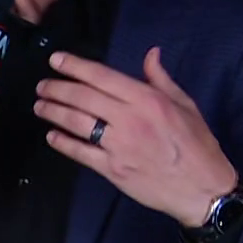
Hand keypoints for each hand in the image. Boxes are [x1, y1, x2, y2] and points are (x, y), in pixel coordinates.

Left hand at [34, 48, 237, 226]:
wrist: (202, 188)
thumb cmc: (196, 145)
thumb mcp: (185, 104)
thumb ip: (161, 79)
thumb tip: (150, 53)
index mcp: (146, 100)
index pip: (101, 76)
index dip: (74, 66)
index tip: (56, 60)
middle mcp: (129, 119)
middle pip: (82, 97)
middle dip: (57, 88)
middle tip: (42, 85)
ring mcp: (118, 145)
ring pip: (76, 122)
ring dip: (53, 112)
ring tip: (40, 105)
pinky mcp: (112, 169)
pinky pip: (80, 152)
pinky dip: (63, 143)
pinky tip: (52, 135)